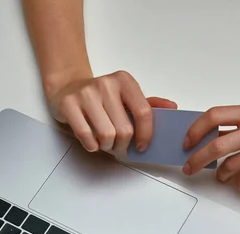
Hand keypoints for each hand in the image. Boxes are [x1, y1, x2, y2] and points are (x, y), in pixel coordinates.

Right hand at [47, 70, 176, 152]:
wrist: (67, 87)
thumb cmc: (100, 97)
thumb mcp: (126, 96)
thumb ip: (148, 104)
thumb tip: (172, 108)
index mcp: (124, 81)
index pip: (144, 112)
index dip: (146, 134)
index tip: (143, 145)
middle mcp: (106, 84)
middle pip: (125, 129)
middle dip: (123, 145)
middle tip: (119, 145)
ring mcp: (86, 93)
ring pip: (107, 135)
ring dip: (107, 147)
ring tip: (105, 142)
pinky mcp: (69, 104)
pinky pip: (86, 136)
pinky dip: (92, 145)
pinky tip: (92, 141)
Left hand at [182, 104, 239, 189]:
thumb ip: (236, 127)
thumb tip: (201, 138)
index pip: (215, 115)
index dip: (195, 130)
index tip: (187, 143)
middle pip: (217, 144)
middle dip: (198, 159)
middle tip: (190, 168)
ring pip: (231, 166)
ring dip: (221, 174)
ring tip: (222, 175)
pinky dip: (239, 184)